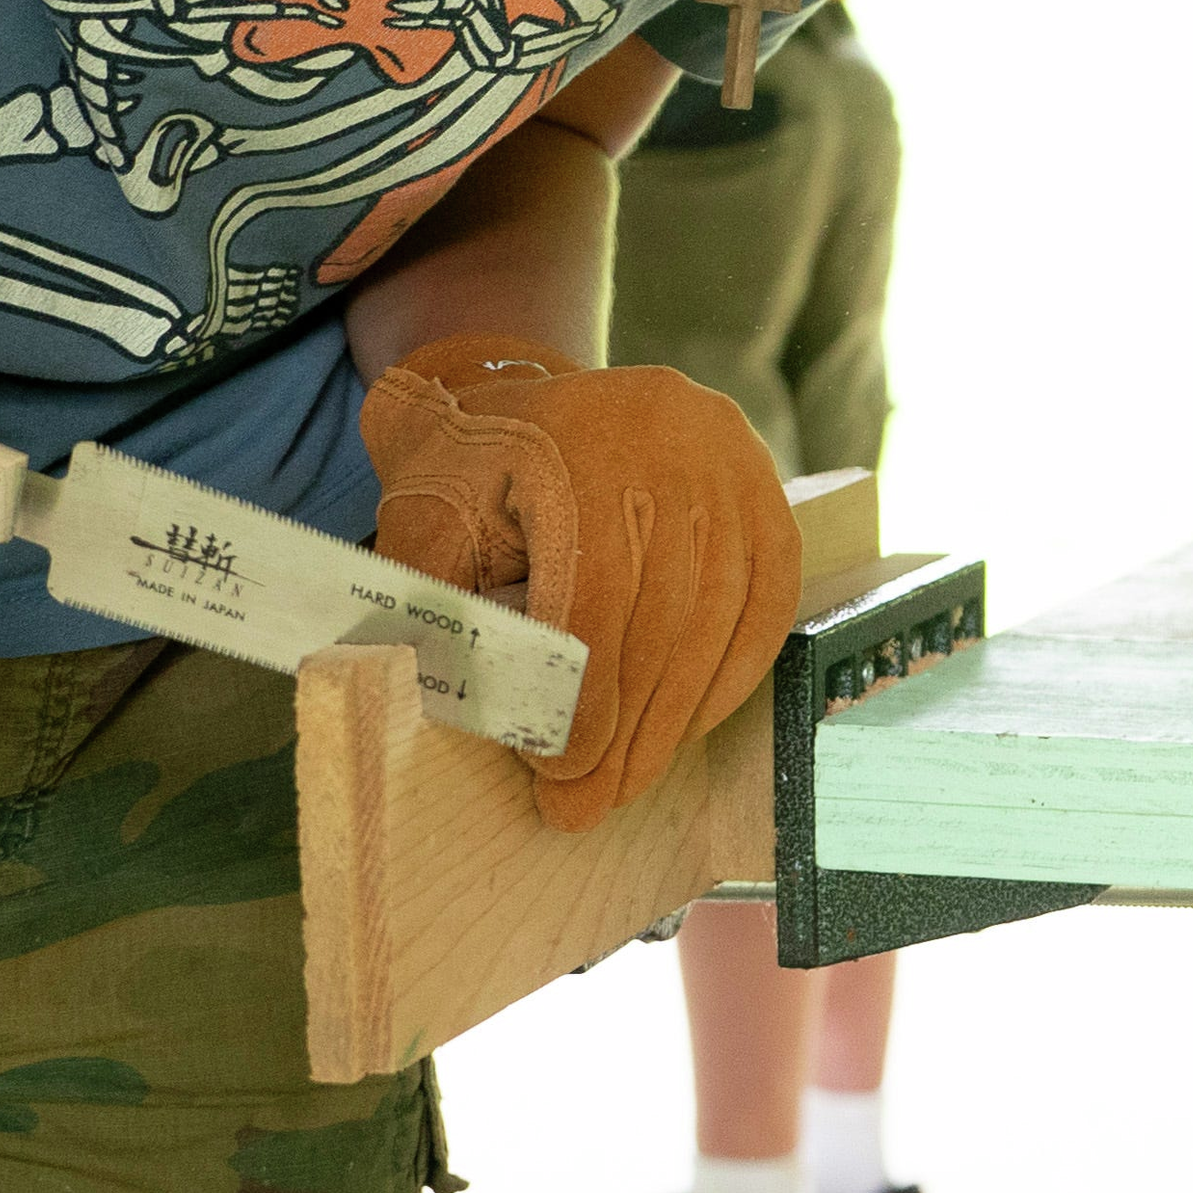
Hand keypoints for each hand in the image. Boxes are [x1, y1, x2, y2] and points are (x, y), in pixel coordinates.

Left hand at [359, 337, 796, 831]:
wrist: (518, 387)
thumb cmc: (460, 471)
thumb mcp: (424, 523)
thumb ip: (440, 609)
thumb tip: (474, 716)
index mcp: (578, 441)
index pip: (598, 597)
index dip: (584, 699)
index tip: (557, 774)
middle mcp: (675, 439)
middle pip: (663, 615)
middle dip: (628, 729)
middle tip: (592, 805)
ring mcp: (734, 460)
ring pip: (720, 614)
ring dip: (678, 714)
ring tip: (634, 780)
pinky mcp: (767, 487)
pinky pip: (768, 596)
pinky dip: (733, 670)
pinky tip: (692, 722)